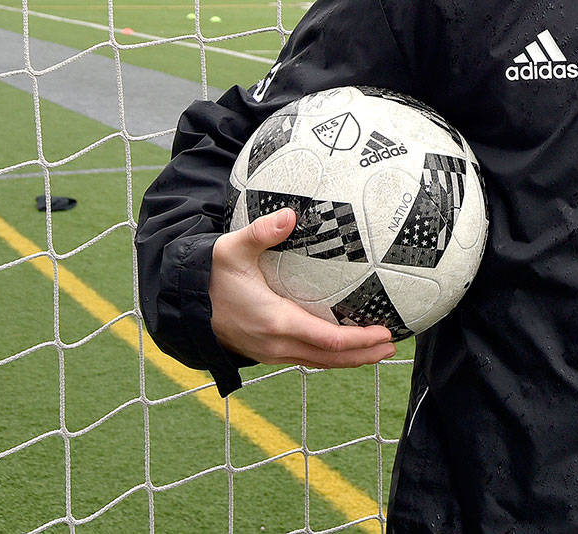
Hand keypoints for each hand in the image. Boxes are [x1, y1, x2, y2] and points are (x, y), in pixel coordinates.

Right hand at [209, 208, 396, 368]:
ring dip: (350, 360)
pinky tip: (345, 347)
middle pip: (329, 358)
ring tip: (378, 350)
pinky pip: (306, 359)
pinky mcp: (267, 353)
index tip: (384, 332)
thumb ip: (262, 232)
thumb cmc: (211, 275)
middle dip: (363, 354)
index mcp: (275, 321)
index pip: (327, 339)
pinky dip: (330, 356)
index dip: (358, 340)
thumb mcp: (232, 249)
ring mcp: (271, 353)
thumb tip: (289, 216)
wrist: (184, 303)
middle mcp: (276, 344)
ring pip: (318, 362)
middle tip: (392, 344)